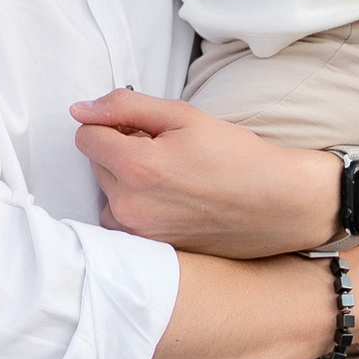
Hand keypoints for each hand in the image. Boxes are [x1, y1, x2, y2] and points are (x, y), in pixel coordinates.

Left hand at [73, 89, 330, 255]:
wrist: (279, 205)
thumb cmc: (237, 156)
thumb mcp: (184, 117)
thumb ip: (125, 107)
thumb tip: (79, 109)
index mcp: (136, 167)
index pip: (86, 136)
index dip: (112, 124)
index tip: (141, 127)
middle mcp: (129, 206)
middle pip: (97, 165)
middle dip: (120, 151)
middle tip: (166, 150)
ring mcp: (140, 234)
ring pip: (108, 194)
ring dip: (126, 182)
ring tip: (170, 178)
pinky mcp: (151, 251)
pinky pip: (124, 222)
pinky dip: (138, 208)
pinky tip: (173, 201)